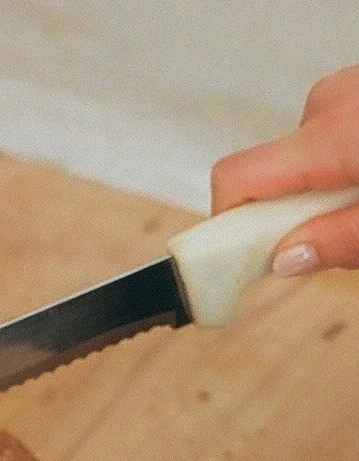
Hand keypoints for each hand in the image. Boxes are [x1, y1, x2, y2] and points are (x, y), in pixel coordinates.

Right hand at [211, 64, 358, 275]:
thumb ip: (340, 241)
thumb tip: (284, 259)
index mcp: (333, 138)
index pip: (235, 180)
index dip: (224, 224)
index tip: (233, 260)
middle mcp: (330, 106)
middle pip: (268, 175)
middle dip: (292, 212)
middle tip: (339, 235)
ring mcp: (346, 92)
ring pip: (298, 158)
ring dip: (319, 189)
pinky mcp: (356, 91)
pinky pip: (325, 136)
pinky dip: (338, 163)